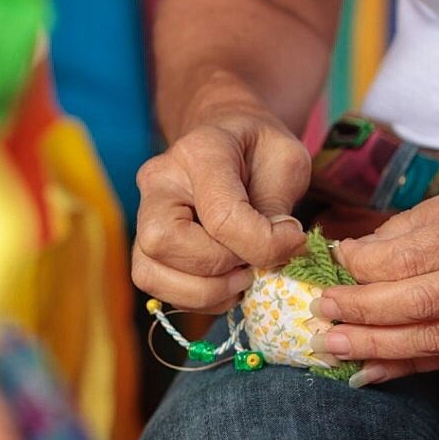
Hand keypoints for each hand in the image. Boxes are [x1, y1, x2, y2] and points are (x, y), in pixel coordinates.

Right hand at [133, 109, 310, 311]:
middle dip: (218, 269)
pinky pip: (155, 285)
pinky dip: (195, 298)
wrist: (228, 141)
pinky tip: (225, 284)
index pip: (221, 215)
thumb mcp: (287, 160)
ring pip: (150, 271)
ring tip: (241, 278)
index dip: (263, 243)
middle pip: (165, 242)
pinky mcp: (144, 243)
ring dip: (203, 291)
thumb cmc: (260, 150)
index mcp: (199, 152)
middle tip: (254, 262)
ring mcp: (144, 213)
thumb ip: (279, 205)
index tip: (295, 241)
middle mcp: (159, 181)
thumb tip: (277, 251)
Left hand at [311, 181, 438, 385]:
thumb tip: (359, 252)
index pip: (415, 254)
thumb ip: (421, 225)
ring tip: (333, 344)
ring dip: (377, 346)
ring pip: (437, 340)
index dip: (367, 265)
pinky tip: (372, 368)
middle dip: (362, 311)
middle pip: (421, 302)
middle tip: (321, 311)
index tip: (335, 264)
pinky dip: (410, 367)